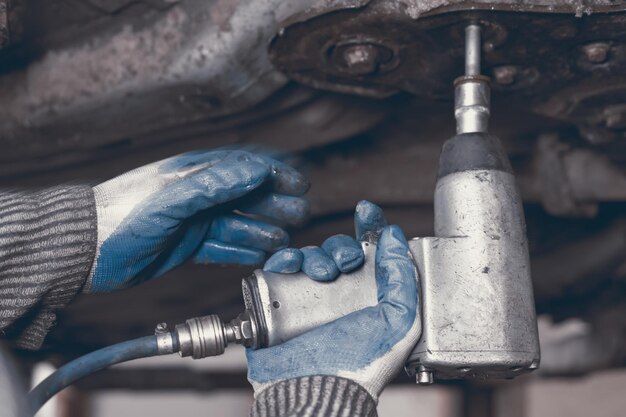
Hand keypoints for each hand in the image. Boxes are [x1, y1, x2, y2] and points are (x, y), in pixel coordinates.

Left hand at [86, 149, 308, 292]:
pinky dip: (243, 250)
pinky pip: (223, 246)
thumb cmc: (120, 218)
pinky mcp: (187, 245)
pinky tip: (261, 254)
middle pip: (246, 195)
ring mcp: (193, 220)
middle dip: (275, 202)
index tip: (299, 182)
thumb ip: (213, 185)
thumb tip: (256, 171)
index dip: (274, 172)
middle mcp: (197, 194)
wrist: (85, 252)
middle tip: (301, 212)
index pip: (242, 166)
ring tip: (285, 238)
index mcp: (192, 174)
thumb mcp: (169, 200)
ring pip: (238, 222)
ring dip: (263, 229)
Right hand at [248, 217, 420, 401]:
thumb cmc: (360, 366)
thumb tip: (394, 238)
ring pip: (310, 256)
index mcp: (371, 298)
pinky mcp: (280, 303)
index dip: (371, 228)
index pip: (372, 253)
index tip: (367, 211)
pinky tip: (291, 263)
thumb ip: (403, 277)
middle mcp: (341, 296)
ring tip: (320, 272)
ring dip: (316, 253)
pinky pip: (279, 269)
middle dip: (342, 248)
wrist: (317, 389)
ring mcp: (309, 299)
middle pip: (339, 251)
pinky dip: (284, 258)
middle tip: (345, 263)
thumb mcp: (400, 322)